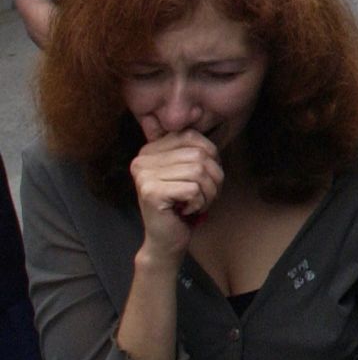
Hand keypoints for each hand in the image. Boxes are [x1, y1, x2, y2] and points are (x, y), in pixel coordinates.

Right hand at [129, 122, 223, 260]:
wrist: (166, 240)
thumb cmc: (183, 203)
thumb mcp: (190, 171)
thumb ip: (194, 149)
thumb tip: (203, 119)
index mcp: (151, 149)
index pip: (192, 136)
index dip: (212, 156)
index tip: (206, 177)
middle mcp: (142, 159)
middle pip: (199, 155)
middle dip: (214, 178)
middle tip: (204, 196)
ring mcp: (144, 175)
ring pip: (199, 172)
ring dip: (208, 193)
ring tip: (196, 203)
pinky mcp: (150, 192)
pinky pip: (193, 189)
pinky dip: (200, 203)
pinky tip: (187, 211)